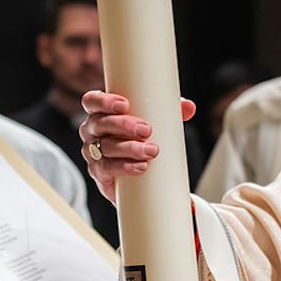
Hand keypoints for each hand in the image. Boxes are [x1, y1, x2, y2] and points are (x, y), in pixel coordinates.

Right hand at [79, 91, 197, 203]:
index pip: (92, 101)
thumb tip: (189, 107)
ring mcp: (93, 153)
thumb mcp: (156, 122)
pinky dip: (125, 167)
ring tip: (152, 150)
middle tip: (147, 129)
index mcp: (100, 113)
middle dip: (123, 125)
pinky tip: (141, 166)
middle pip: (100, 123)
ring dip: (129, 148)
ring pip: (106, 147)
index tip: (124, 104)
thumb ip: (171, 112)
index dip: (104, 101)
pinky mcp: (99, 173)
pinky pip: (107, 168)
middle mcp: (91, 131)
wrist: (137, 179)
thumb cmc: (141, 140)